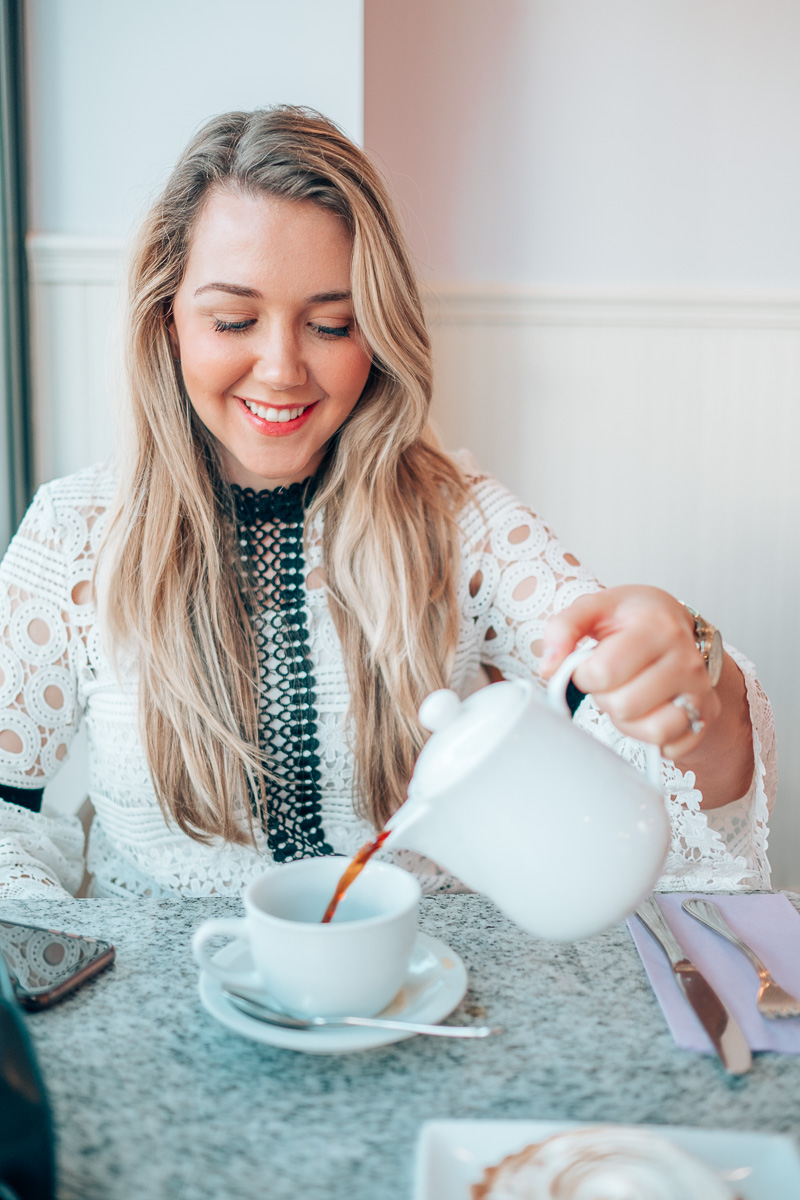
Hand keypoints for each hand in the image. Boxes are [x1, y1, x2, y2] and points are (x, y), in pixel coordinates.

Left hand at [541, 585, 717, 760]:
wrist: (673, 622)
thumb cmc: (630, 618)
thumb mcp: (593, 608)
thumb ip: (563, 629)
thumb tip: (549, 667)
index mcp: (656, 627)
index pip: (602, 674)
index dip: (584, 674)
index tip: (591, 662)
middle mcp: (686, 659)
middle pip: (624, 707)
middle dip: (605, 698)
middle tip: (612, 680)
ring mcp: (700, 689)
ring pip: (652, 732)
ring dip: (628, 722)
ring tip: (627, 696)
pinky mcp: (707, 714)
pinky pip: (673, 746)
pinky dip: (652, 739)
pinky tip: (648, 711)